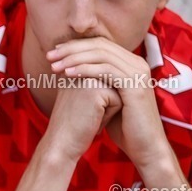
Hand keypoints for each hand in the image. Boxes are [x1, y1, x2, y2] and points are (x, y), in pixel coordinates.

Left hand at [47, 38, 169, 168]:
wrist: (142, 146)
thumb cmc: (121, 125)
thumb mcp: (104, 96)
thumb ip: (93, 80)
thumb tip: (69, 68)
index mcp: (130, 63)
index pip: (100, 44)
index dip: (75, 46)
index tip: (53, 53)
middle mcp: (137, 63)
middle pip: (100, 45)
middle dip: (71, 49)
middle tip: (49, 56)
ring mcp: (138, 73)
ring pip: (101, 55)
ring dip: (74, 58)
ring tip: (54, 66)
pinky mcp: (135, 85)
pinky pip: (106, 70)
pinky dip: (85, 70)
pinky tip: (67, 74)